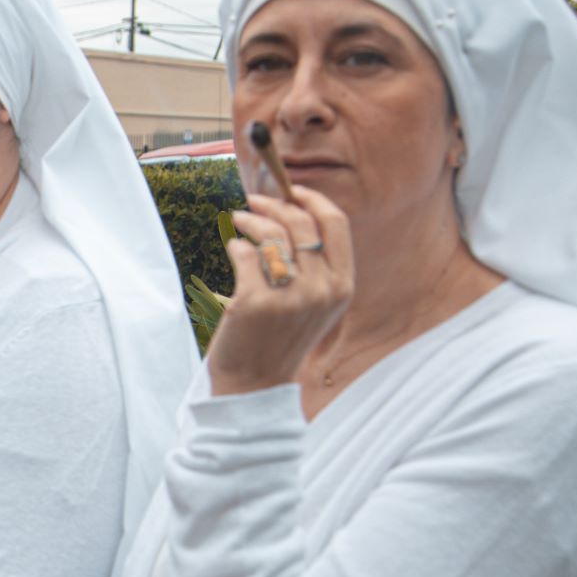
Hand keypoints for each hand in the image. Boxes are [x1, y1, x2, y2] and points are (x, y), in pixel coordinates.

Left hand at [207, 183, 353, 396]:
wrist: (255, 385)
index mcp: (342, 286)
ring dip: (251, 219)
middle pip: (300, 223)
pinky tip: (234, 249)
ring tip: (238, 221)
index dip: (312, 200)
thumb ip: (316, 265)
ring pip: (272, 234)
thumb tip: (294, 211)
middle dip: (275, 204)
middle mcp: (321, 290)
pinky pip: (244, 254)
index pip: (335, 224)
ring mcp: (289, 296)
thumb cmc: (280, 338)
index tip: (292, 191)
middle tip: (254, 202)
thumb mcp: (315, 304)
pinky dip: (236, 245)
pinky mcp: (255, 302)